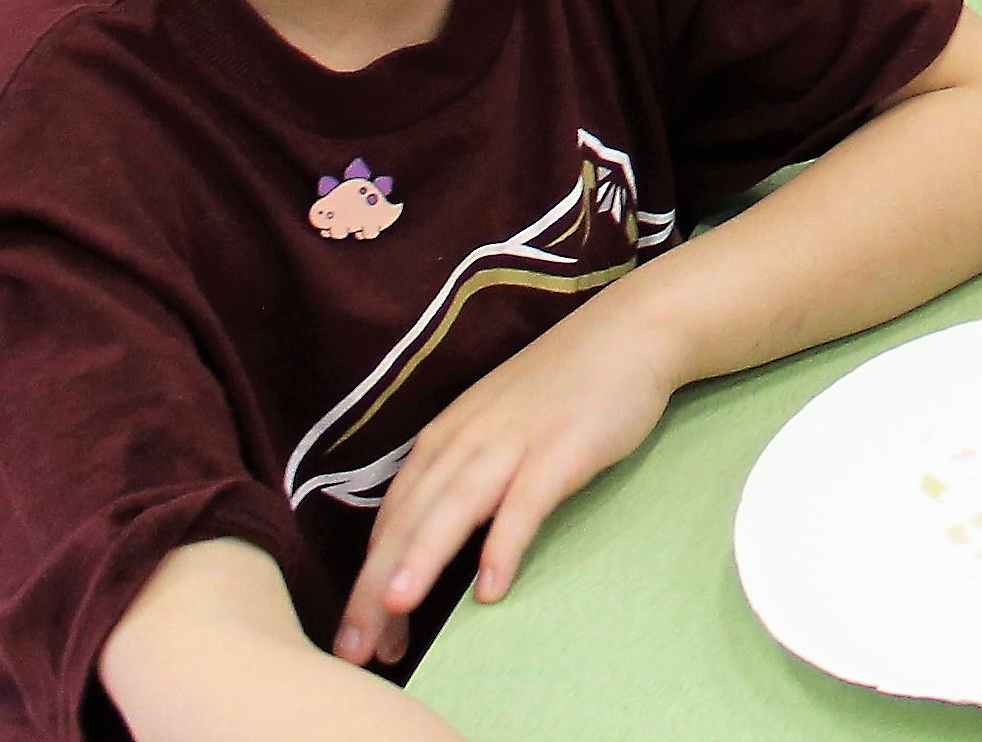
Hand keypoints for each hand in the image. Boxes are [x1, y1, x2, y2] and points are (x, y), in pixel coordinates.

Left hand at [333, 300, 679, 667]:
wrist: (629, 331)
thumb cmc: (561, 387)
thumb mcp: (493, 425)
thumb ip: (461, 474)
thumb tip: (424, 544)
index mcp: (446, 435)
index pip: (393, 515)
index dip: (368, 577)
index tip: (355, 638)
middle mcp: (468, 436)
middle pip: (412, 517)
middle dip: (375, 586)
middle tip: (353, 650)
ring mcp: (515, 440)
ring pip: (455, 506)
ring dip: (421, 557)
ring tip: (395, 611)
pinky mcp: (563, 447)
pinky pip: (526, 501)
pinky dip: (504, 542)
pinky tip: (490, 589)